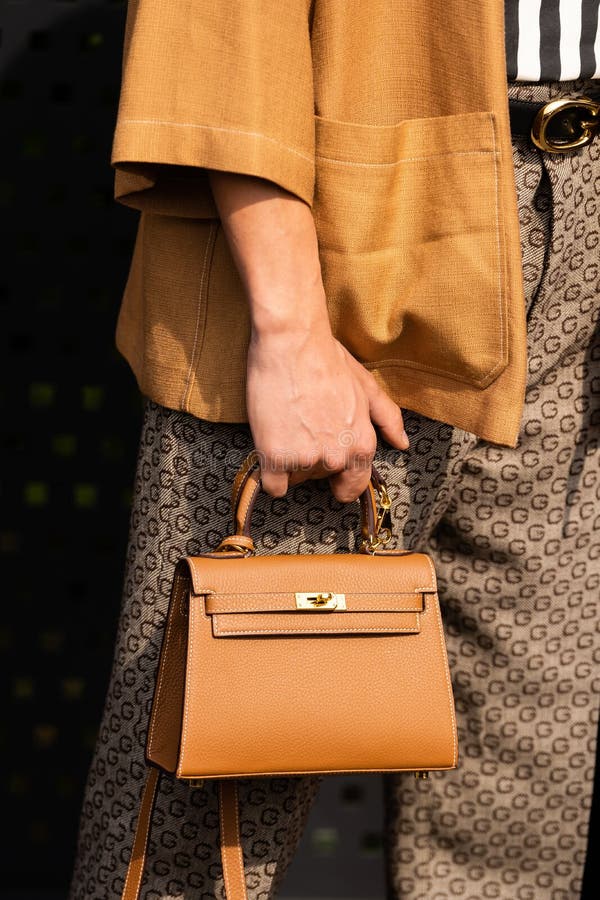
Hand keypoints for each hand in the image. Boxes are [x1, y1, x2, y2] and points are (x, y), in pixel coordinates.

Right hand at [246, 313, 408, 501]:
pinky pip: (273, 485)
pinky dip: (270, 471)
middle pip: (319, 478)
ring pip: (295, 478)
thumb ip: (388, 418)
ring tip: (288, 424)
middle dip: (311, 458)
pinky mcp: (275, 456)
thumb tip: (402, 443)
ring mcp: (305, 458)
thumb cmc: (327, 359)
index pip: (352, 486)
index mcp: (361, 444)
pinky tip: (271, 446)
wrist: (292, 342)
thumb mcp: (366, 387)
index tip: (329, 470)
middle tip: (303, 426)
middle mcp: (336, 457)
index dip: (339, 479)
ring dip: (289, 460)